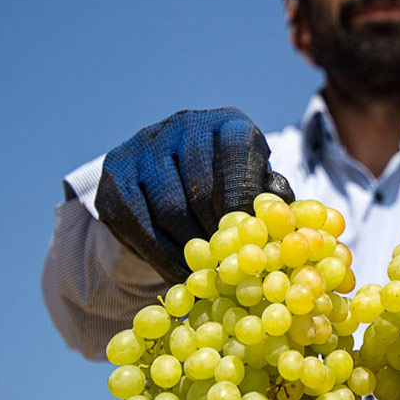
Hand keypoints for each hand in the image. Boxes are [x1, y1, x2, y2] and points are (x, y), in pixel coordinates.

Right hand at [95, 108, 292, 282]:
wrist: (173, 180)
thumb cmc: (231, 190)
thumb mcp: (257, 189)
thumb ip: (272, 200)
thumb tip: (284, 218)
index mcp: (228, 123)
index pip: (237, 153)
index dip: (242, 200)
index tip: (247, 237)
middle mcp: (184, 125)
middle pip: (200, 188)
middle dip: (215, 234)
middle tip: (226, 266)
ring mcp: (145, 145)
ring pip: (167, 209)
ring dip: (189, 250)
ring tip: (206, 276)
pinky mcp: (115, 172)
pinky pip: (137, 222)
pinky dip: (160, 256)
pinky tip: (178, 275)